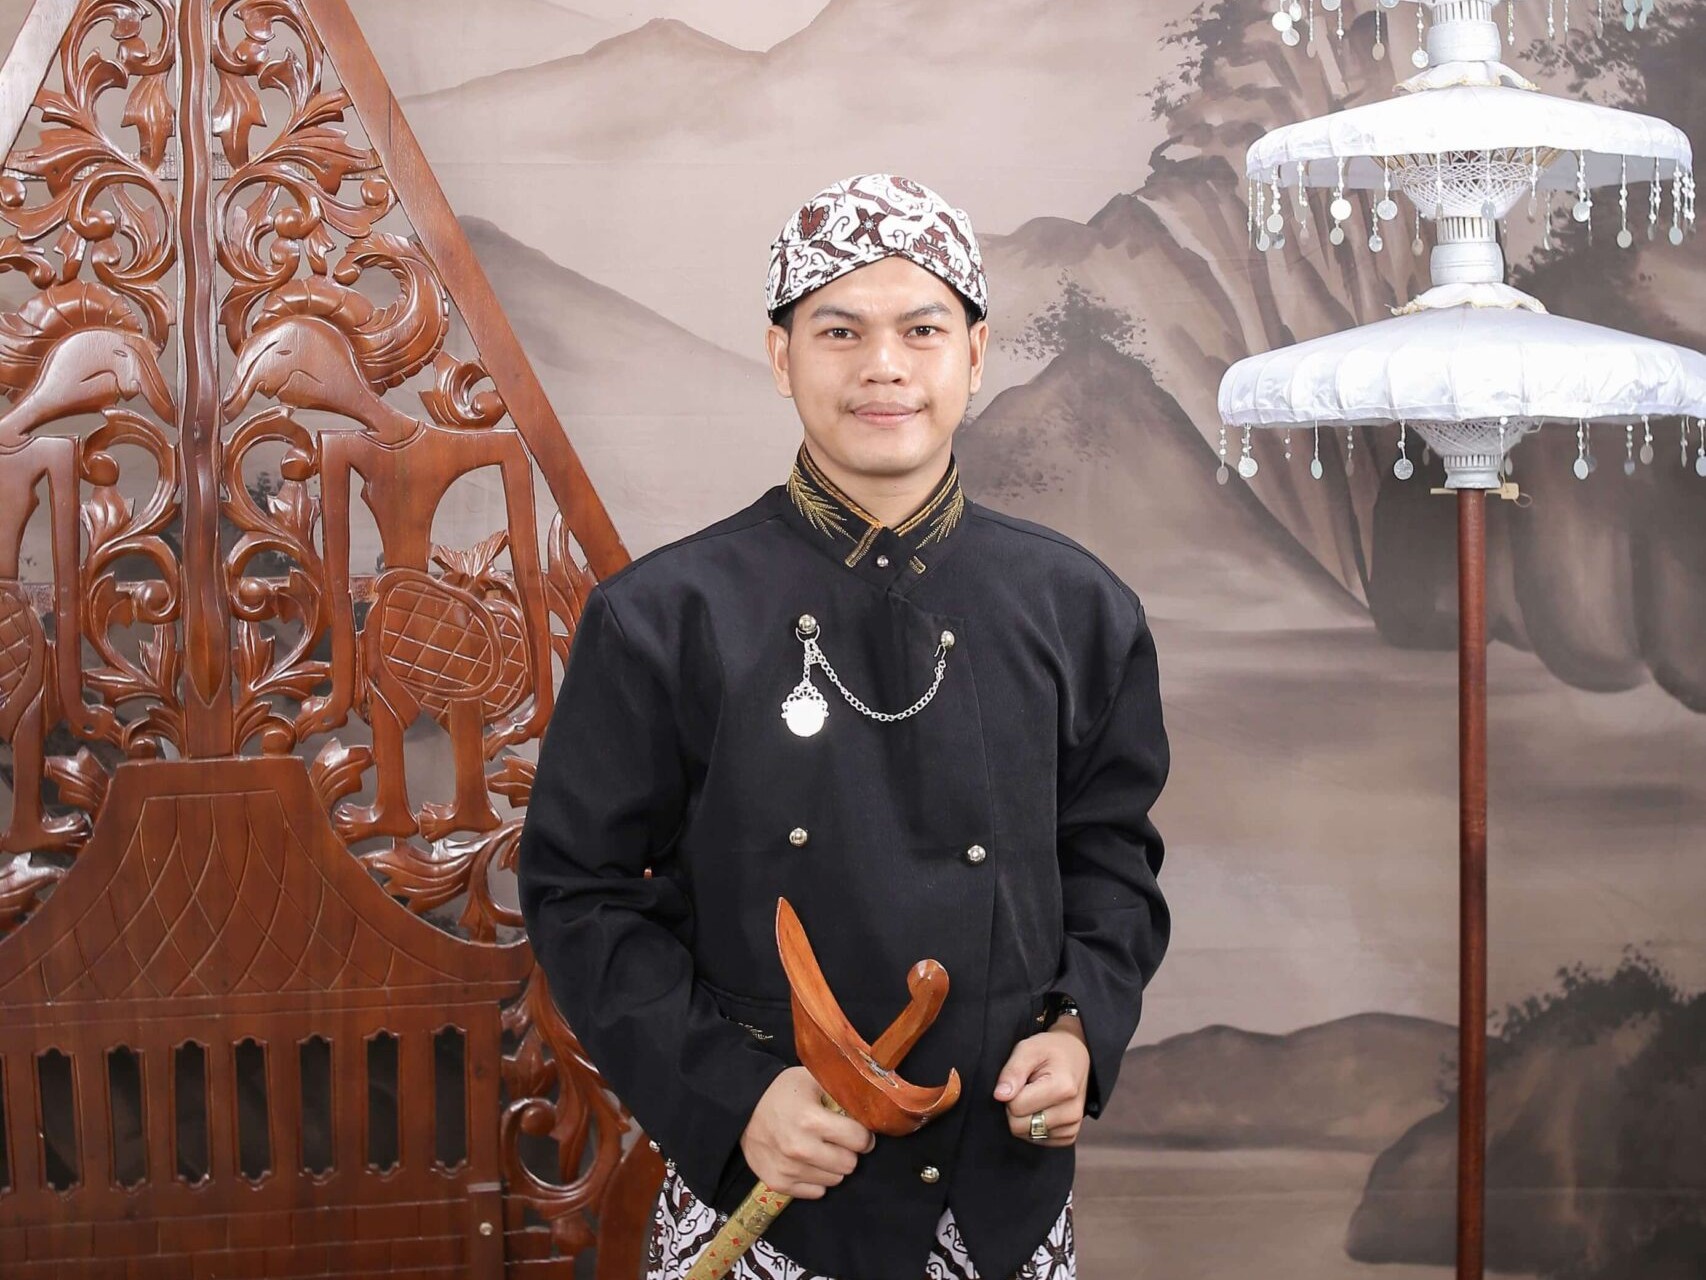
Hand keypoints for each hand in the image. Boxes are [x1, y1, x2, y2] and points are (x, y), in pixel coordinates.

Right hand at [740, 1066, 875, 1198]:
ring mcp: (788, 1169)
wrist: (742, 1108)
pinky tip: (807, 1162)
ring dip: (832, 1165)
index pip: (859, 1140)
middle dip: (848, 1151)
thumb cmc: (782, 1091)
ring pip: (834, 1180)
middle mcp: (800, 1148)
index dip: (863, 1134)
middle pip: (849, 1164)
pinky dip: (816, 1179)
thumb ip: (841, 1092)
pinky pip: (816, 1192)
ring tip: (820, 1148)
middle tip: (837, 1140)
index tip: (857, 1130)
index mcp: (811, 1120)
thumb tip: (870, 1105)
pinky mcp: (778, 1183)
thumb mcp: (812, 1079)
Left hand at [993, 1016, 1089, 1146]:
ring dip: (1024, 1116)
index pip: (1016, 1107)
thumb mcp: (1028, 1049)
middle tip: (1026, 1088)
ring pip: (1026, 1135)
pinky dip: (1033, 1125)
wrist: (1076, 1058)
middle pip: (1019, 1126)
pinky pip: (1036, 1140)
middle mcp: (1071, 1112)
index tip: (1021, 1080)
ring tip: (1036, 1095)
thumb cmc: (1050, 1050)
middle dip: (1015, 1107)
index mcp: (1063, 1088)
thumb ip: (1013, 1071)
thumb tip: (999, 1096)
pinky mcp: (1069, 1137)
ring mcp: (1072, 1127)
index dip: (1010, 1093)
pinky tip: (1042, 1107)